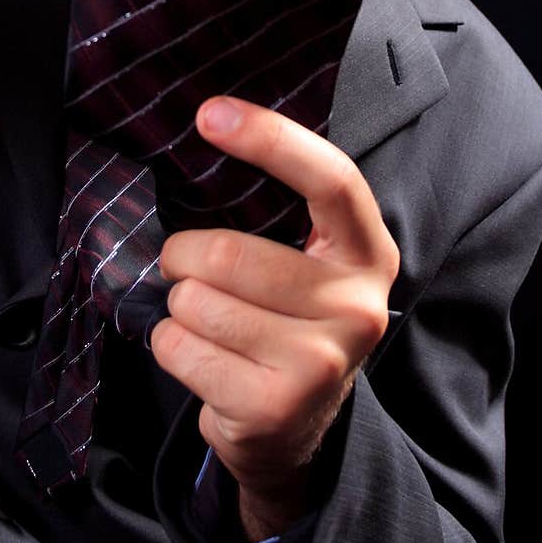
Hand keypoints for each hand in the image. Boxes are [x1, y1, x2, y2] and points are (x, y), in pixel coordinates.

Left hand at [150, 95, 399, 541]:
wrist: (298, 427)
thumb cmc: (290, 320)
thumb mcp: (312, 261)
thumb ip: (285, 208)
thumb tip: (214, 124)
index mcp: (370, 253)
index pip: (330, 180)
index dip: (271, 139)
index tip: (210, 115)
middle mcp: (358, 307)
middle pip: (230, 252)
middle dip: (185, 256)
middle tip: (188, 268)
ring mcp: (320, 363)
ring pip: (197, 302)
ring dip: (180, 306)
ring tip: (208, 322)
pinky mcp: (274, 407)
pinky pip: (179, 348)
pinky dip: (172, 345)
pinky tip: (206, 359)